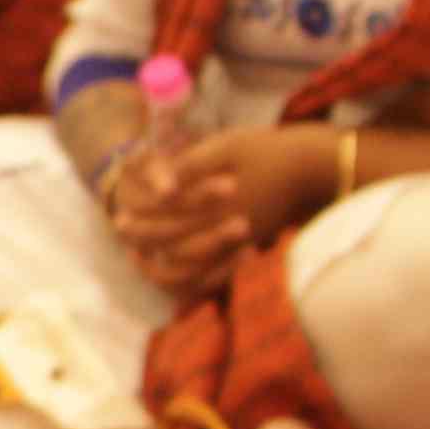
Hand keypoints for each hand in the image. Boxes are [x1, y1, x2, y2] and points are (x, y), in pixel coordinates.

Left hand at [110, 128, 329, 296]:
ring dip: (163, 267)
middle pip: (177, 244)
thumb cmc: (264, 150)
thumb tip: (159, 185)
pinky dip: (192, 282)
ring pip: (195, 270)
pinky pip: (217, 278)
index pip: (169, 217)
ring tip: (140, 258)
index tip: (119, 217)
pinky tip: (172, 273)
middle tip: (121, 233)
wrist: (310, 168)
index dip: (143, 218)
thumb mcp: (225, 146)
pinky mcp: (249, 249)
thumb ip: (189, 166)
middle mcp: (229, 228)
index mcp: (219, 202)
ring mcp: (240, 243)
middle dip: (145, 240)